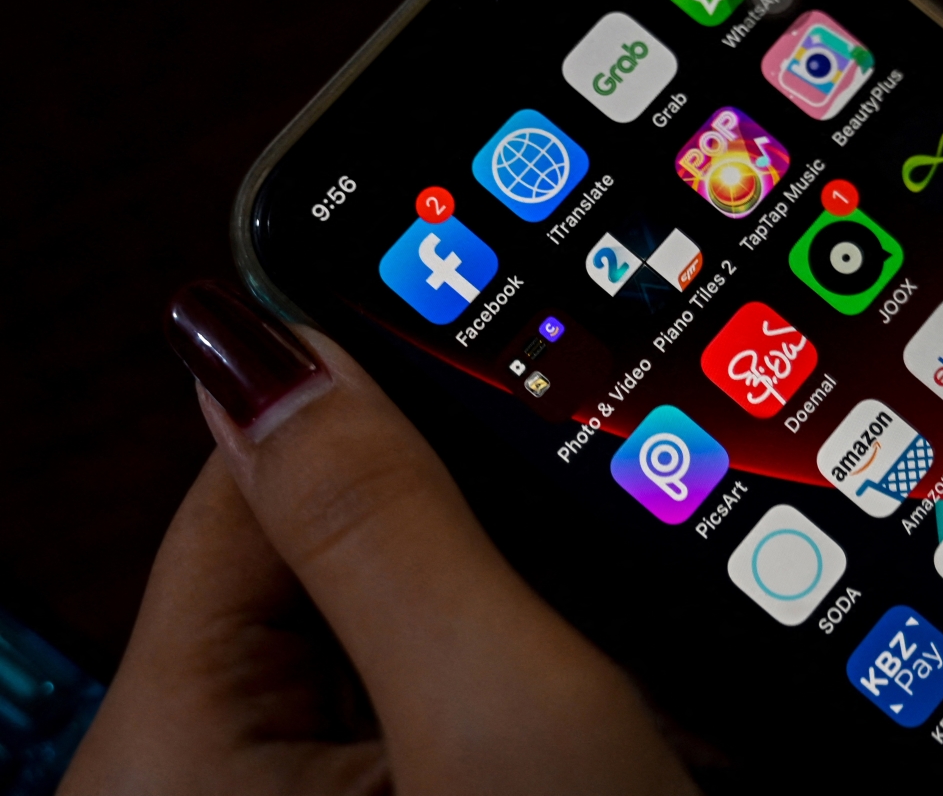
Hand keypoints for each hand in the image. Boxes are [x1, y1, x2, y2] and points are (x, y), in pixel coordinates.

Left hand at [60, 281, 698, 795]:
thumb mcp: (496, 708)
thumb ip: (384, 522)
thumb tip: (254, 339)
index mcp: (172, 757)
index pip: (245, 488)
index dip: (375, 401)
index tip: (499, 338)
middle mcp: (215, 777)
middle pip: (335, 555)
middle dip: (486, 534)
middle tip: (606, 529)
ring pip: (410, 620)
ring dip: (528, 608)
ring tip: (623, 632)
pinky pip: (444, 693)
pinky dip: (533, 675)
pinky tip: (616, 690)